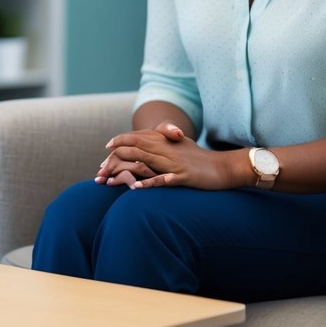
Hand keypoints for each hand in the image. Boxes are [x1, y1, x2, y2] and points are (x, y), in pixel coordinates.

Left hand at [100, 126, 236, 189]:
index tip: (105, 153)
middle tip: (99, 170)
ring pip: (145, 161)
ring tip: (108, 179)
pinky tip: (136, 188)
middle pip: (135, 148)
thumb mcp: (180, 150)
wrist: (225, 167)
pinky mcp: (184, 176)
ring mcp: (175, 162)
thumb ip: (164, 147)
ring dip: (124, 170)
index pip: (137, 138)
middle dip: (115, 158)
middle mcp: (168, 148)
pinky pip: (164, 179)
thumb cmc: (201, 160)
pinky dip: (149, 182)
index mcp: (166, 141)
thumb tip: (149, 150)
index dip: (119, 144)